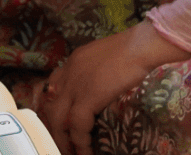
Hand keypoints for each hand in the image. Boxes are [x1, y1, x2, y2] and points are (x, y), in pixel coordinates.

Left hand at [39, 21, 188, 154]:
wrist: (140, 46)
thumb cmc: (132, 49)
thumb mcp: (105, 57)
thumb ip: (94, 71)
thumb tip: (98, 87)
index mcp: (73, 62)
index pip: (51, 86)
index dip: (50, 106)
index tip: (54, 121)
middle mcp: (68, 73)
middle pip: (49, 105)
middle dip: (53, 128)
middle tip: (61, 143)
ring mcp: (76, 85)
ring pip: (58, 119)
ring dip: (63, 140)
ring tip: (71, 152)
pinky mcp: (88, 97)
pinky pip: (76, 125)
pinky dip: (80, 141)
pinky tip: (85, 151)